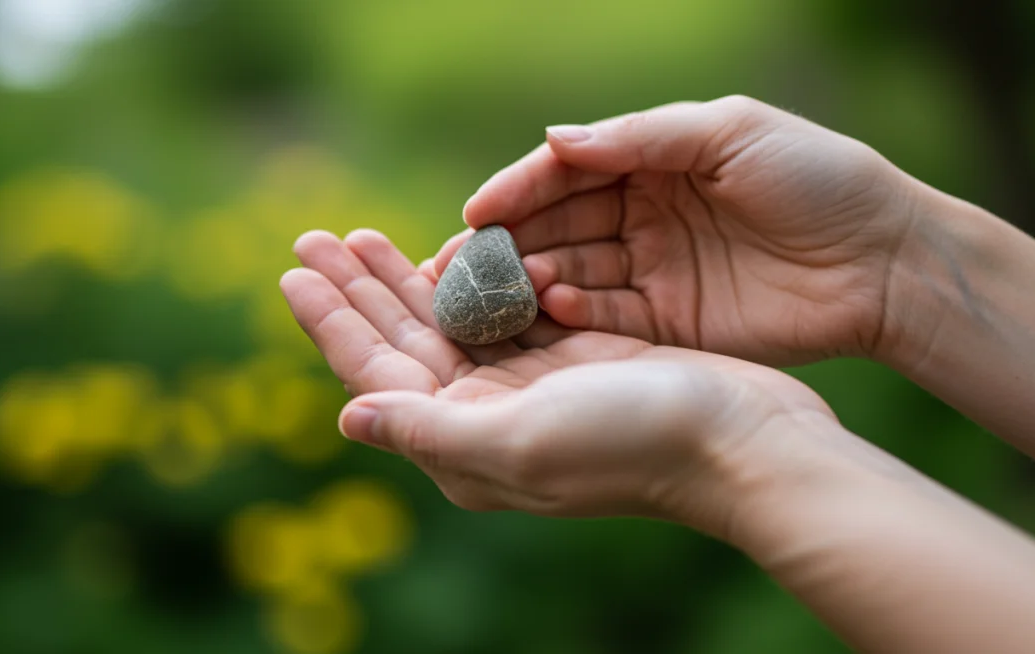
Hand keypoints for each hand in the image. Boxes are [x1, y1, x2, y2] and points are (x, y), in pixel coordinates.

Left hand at [281, 228, 836, 531]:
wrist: (742, 442)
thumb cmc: (634, 445)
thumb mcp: (520, 441)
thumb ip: (428, 431)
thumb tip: (346, 416)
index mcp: (463, 442)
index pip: (376, 374)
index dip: (331, 323)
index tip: (292, 271)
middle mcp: (487, 417)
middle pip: (402, 343)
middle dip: (357, 290)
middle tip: (312, 236)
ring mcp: (528, 386)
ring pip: (445, 323)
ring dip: (402, 278)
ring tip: (359, 235)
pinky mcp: (570, 357)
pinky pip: (498, 311)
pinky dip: (467, 277)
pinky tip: (445, 247)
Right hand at [430, 96, 917, 365]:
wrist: (886, 262)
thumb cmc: (818, 178)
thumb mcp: (730, 133)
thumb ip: (642, 138)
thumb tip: (554, 139)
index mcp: (656, 160)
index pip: (571, 171)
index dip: (520, 188)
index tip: (476, 209)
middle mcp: (645, 215)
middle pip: (560, 224)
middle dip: (510, 240)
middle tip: (461, 261)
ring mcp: (655, 271)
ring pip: (575, 272)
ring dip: (534, 278)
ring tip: (503, 286)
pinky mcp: (670, 324)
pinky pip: (608, 318)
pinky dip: (577, 313)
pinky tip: (554, 305)